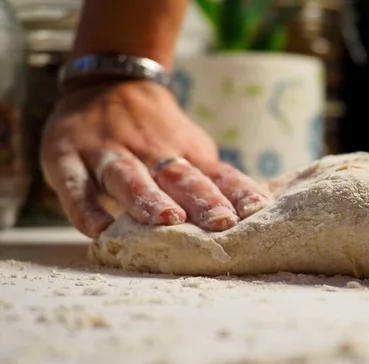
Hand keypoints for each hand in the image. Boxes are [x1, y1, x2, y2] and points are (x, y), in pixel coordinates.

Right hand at [41, 80, 268, 237]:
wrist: (108, 82)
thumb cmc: (157, 132)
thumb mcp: (190, 146)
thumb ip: (214, 177)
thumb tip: (256, 208)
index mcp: (185, 152)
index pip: (216, 174)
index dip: (235, 192)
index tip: (255, 212)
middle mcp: (150, 151)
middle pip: (178, 177)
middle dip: (201, 198)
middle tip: (220, 221)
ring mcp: (107, 152)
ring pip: (130, 176)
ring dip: (148, 198)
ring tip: (167, 220)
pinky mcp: (66, 157)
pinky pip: (74, 184)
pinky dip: (85, 207)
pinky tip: (99, 230)